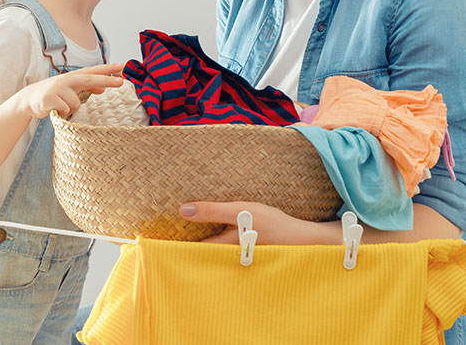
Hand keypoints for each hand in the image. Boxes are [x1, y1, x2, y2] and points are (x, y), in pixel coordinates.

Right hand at [11, 63, 125, 118]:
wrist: (29, 99)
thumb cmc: (54, 94)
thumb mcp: (70, 89)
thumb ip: (86, 87)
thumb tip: (103, 88)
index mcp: (73, 77)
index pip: (94, 71)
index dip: (108, 69)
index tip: (123, 66)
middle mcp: (66, 80)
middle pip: (89, 79)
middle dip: (106, 80)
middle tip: (121, 82)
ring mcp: (57, 88)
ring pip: (76, 104)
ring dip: (71, 109)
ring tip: (61, 106)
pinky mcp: (49, 99)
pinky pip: (65, 110)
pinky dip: (62, 113)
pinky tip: (55, 109)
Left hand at [180, 200, 328, 244]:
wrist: (306, 239)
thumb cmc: (273, 226)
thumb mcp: (241, 212)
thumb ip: (212, 211)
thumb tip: (182, 210)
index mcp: (223, 247)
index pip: (193, 248)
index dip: (176, 242)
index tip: (159, 237)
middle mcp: (228, 256)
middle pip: (201, 252)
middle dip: (188, 244)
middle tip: (169, 233)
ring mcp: (239, 256)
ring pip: (214, 251)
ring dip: (204, 241)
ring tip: (188, 231)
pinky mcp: (248, 253)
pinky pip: (227, 248)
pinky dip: (220, 241)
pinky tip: (218, 232)